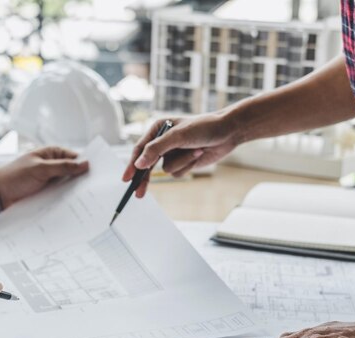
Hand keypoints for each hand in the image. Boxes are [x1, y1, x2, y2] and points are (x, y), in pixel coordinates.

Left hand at [0, 146, 88, 208]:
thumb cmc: (14, 176)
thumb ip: (62, 167)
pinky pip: (61, 197)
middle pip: (75, 173)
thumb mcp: (40, 169)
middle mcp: (54, 167)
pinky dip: (67, 201)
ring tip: (88, 201)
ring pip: (69, 187)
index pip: (76, 158)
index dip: (87, 165)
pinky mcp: (48, 195)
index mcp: (52, 154)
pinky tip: (75, 208)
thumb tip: (85, 164)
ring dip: (75, 193)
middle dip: (83, 180)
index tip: (99, 174)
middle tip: (96, 190)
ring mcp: (51, 182)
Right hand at [122, 114, 240, 196]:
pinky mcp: (183, 163)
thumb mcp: (177, 136)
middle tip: (138, 193)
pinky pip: (178, 172)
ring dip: (182, 162)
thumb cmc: (203, 127)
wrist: (228, 132)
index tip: (127, 178)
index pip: (140, 149)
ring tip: (196, 150)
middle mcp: (163, 142)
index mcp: (157, 129)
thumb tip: (139, 164)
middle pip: (147, 165)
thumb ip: (156, 149)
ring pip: (166, 170)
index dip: (132, 165)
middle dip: (146, 178)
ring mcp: (173, 153)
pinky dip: (188, 166)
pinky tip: (199, 154)